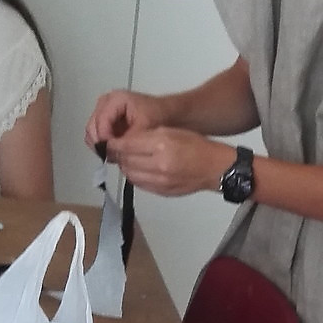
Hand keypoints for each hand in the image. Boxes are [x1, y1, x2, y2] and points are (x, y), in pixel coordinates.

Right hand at [85, 87, 165, 153]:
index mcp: (115, 99)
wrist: (164, 112)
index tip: (112, 152)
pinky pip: (96, 135)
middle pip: (92, 127)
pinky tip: (113, 152)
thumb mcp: (145, 127)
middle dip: (100, 143)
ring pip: (92, 132)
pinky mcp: (104, 121)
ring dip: (100, 145)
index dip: (105, 139)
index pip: (101, 121)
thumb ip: (129, 139)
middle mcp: (105, 103)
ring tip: (113, 155)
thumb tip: (113, 152)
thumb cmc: (157, 115)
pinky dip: (102, 145)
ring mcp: (103, 111)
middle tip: (111, 157)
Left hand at [106, 124, 225, 197]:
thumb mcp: (170, 131)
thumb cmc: (195, 145)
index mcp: (161, 145)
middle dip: (117, 156)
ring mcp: (161, 181)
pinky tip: (138, 170)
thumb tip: (124, 143)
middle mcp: (159, 164)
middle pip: (125, 161)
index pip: (126, 145)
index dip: (113, 144)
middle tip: (114, 151)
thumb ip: (146, 136)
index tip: (107, 142)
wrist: (215, 167)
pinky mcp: (162, 191)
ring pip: (130, 174)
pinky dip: (135, 176)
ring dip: (125, 167)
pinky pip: (140, 184)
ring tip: (126, 160)